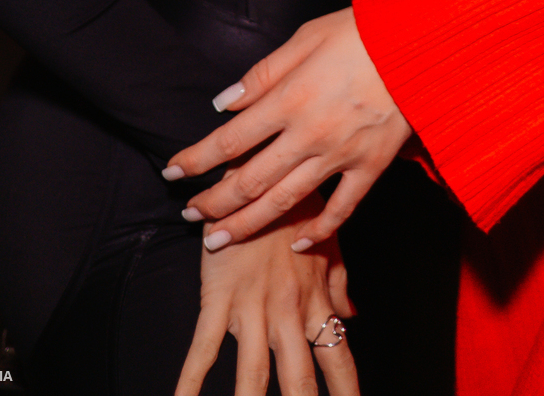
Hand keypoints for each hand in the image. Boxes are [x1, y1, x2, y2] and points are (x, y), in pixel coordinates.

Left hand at [165, 9, 410, 249]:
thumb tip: (223, 102)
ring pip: (285, 202)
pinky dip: (319, 231)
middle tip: (190, 216)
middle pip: (250, 181)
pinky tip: (297, 244)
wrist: (423, 43)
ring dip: (247, 225)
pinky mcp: (372, 166)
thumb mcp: (307, 36)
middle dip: (213, 203)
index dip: (195, 159)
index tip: (172, 172)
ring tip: (218, 241)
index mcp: (291, 97)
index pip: (229, 139)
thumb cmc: (363, 32)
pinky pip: (342, 209)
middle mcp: (310, 134)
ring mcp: (342, 155)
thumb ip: (264, 73)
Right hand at [174, 190, 357, 395]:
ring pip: (255, 375)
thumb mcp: (326, 241)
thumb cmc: (293, 204)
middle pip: (301, 380)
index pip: (338, 358)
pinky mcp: (219, 297)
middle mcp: (289, 312)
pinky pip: (205, 347)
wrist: (257, 170)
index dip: (347, 393)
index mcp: (315, 302)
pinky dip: (191, 381)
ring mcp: (253, 307)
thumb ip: (338, 284)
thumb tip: (352, 320)